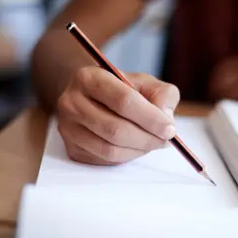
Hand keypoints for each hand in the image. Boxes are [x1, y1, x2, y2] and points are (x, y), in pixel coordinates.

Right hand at [57, 66, 178, 164]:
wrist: (92, 97)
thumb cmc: (122, 89)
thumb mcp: (145, 82)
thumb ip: (162, 94)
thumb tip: (165, 117)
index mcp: (89, 77)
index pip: (123, 100)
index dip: (150, 118)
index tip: (170, 129)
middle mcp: (71, 102)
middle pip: (115, 129)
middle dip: (147, 138)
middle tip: (165, 140)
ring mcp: (68, 127)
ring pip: (110, 149)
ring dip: (138, 150)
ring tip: (153, 143)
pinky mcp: (71, 148)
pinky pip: (104, 160)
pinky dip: (127, 157)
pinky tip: (136, 147)